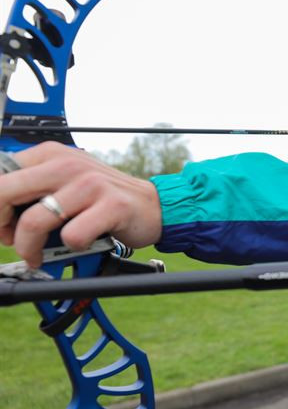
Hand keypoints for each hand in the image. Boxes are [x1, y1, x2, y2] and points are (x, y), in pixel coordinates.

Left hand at [0, 142, 162, 266]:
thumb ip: (31, 187)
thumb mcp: (63, 182)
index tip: (1, 223)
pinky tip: (79, 244)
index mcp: (50, 154)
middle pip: (4, 194)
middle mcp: (68, 164)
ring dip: (29, 248)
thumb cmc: (103, 198)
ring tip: (36, 255)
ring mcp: (90, 184)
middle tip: (8, 240)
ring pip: (34, 222)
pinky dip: (71, 247)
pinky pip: (72, 236)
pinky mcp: (111, 206)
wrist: (152, 205)